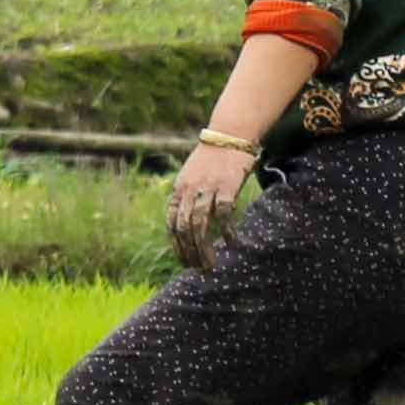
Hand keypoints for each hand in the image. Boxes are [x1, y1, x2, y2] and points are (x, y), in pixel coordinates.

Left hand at [166, 134, 253, 266]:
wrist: (228, 135)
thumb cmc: (211, 159)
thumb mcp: (191, 177)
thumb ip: (187, 198)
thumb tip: (186, 225)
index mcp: (179, 190)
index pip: (172, 224)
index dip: (177, 246)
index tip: (185, 262)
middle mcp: (189, 191)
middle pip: (184, 229)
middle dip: (190, 252)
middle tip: (200, 268)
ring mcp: (207, 188)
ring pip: (199, 225)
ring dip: (204, 248)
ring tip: (211, 264)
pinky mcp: (226, 186)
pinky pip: (224, 213)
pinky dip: (227, 230)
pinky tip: (232, 243)